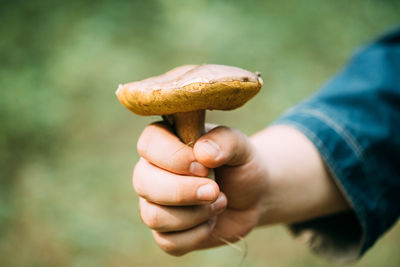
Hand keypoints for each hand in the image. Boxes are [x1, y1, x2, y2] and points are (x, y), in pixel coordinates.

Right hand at [133, 122, 267, 254]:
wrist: (253, 196)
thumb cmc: (241, 165)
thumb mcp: (242, 147)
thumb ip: (225, 141)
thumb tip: (203, 152)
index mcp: (164, 142)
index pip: (148, 144)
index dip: (174, 158)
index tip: (204, 167)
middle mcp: (151, 171)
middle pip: (143, 183)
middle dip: (183, 191)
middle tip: (215, 190)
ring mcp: (155, 203)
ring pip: (153, 216)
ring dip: (193, 214)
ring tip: (219, 203)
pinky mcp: (165, 232)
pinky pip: (167, 241)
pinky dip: (197, 234)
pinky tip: (211, 221)